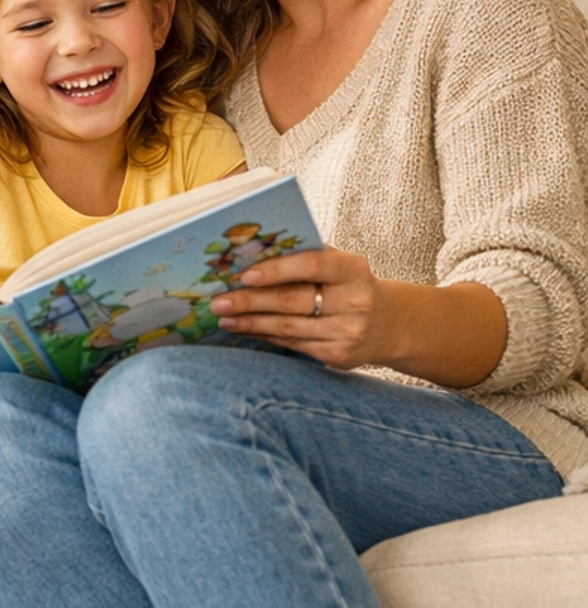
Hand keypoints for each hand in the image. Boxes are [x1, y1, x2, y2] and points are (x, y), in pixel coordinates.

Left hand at [213, 249, 508, 386]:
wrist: (389, 324)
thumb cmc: (349, 284)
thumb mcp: (339, 265)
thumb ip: (304, 255)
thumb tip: (249, 251)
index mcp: (353, 270)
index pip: (312, 265)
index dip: (277, 269)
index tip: (244, 274)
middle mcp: (355, 302)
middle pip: (293, 302)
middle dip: (250, 302)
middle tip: (218, 301)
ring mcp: (348, 333)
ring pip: (288, 328)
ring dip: (250, 323)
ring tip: (223, 318)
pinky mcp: (339, 356)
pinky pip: (293, 345)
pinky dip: (265, 338)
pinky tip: (244, 331)